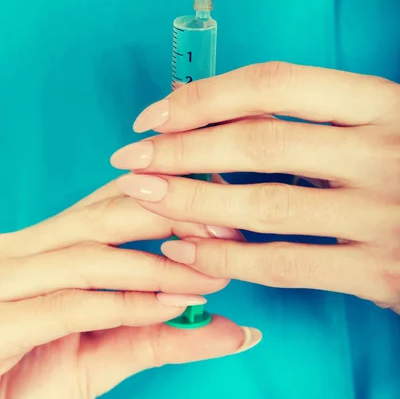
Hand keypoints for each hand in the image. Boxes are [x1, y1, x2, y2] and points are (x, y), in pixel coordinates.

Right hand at [0, 180, 260, 398]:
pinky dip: (125, 304)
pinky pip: (71, 306)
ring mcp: (6, 282)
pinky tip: (170, 306)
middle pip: (105, 215)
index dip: (167, 195)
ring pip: (92, 257)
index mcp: (46, 244)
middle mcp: (23, 251)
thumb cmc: (32, 377)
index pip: (110, 199)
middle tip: (226, 231)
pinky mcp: (0, 322)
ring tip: (209, 275)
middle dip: (170, 218)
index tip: (220, 207)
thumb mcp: (106, 353)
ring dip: (158, 266)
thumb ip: (164, 336)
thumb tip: (235, 329)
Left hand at [111, 62, 399, 312]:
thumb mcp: (378, 119)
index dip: (206, 96)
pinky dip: (227, 258)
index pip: (274, 85)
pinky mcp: (380, 272)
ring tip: (144, 197)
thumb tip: (212, 111)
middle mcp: (381, 152)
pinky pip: (285, 265)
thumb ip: (313, 115)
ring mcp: (382, 215)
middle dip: (182, 149)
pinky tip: (184, 251)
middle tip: (131, 157)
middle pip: (258, 144)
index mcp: (380, 102)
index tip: (157, 113)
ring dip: (191, 202)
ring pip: (264, 207)